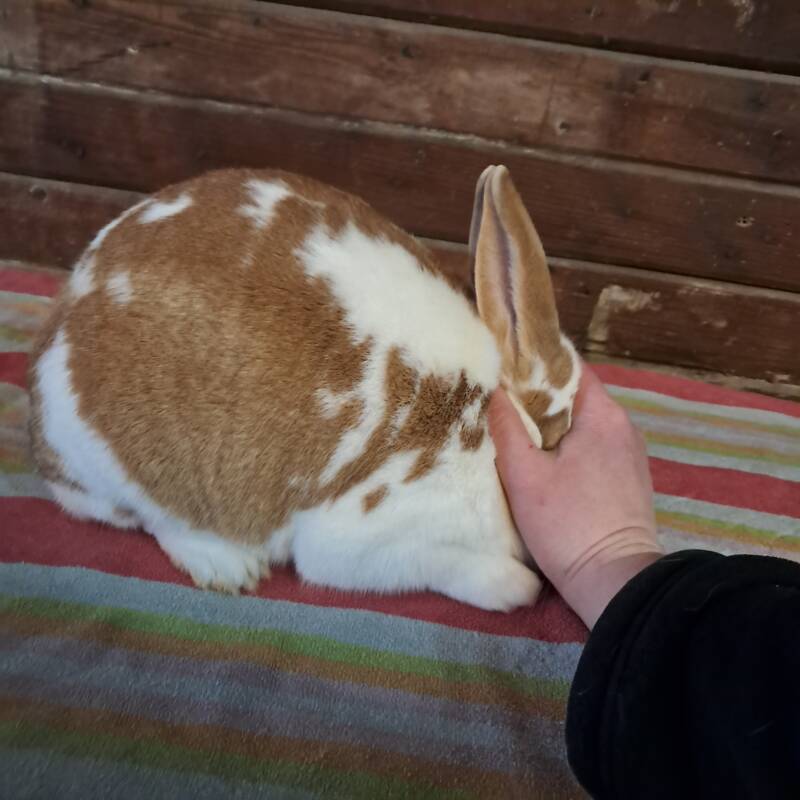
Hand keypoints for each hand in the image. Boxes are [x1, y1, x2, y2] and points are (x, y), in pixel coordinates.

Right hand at [489, 364, 662, 627]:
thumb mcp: (525, 476)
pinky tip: (543, 462)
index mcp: (603, 415)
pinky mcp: (629, 480)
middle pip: (575, 397)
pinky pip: (593, 448)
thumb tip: (494, 390)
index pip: (569, 368)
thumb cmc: (567, 524)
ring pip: (583, 425)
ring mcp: (630, 454)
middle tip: (499, 403)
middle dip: (538, 398)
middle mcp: (623, 427)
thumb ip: (507, 428)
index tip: (502, 370)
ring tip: (515, 431)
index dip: (534, 365)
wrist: (616, 582)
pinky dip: (568, 447)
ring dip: (551, 426)